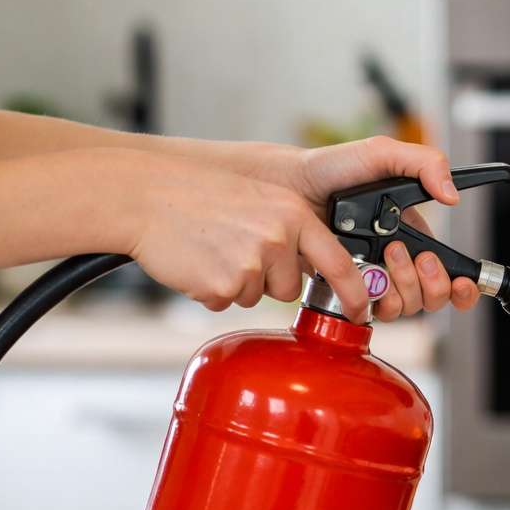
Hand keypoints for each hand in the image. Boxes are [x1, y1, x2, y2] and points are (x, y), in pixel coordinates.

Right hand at [125, 153, 370, 314]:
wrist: (146, 196)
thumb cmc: (200, 197)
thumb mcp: (260, 200)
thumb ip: (291, 229)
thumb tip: (313, 267)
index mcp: (294, 213)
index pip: (340, 262)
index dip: (355, 294)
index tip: (363, 313)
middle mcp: (279, 237)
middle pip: (289, 287)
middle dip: (266, 280)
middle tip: (234, 250)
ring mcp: (252, 262)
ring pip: (256, 296)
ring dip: (237, 283)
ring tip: (213, 250)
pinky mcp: (224, 284)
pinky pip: (226, 302)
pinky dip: (211, 289)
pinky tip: (197, 261)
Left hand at [225, 136, 480, 319]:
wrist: (275, 188)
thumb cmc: (323, 169)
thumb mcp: (379, 154)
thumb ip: (423, 162)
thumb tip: (452, 196)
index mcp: (407, 231)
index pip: (446, 270)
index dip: (459, 283)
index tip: (461, 280)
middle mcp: (390, 259)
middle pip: (429, 295)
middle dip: (428, 282)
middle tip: (405, 254)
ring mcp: (366, 277)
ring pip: (404, 307)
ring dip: (403, 289)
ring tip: (384, 259)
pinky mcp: (339, 291)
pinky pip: (369, 312)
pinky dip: (374, 303)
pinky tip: (364, 281)